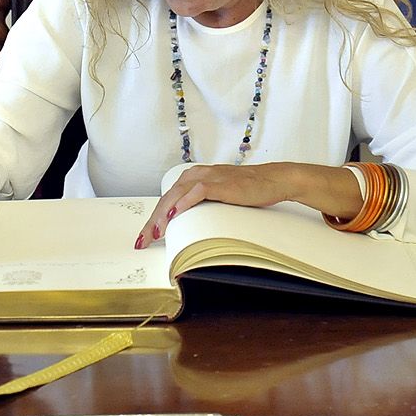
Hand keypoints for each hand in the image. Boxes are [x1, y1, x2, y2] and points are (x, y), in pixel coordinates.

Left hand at [135, 163, 309, 248]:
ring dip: (164, 214)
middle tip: (143, 240)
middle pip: (167, 198)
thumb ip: (201, 207)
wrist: (272, 180)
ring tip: (155, 232)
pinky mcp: (222, 184)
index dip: (154, 218)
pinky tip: (176, 214)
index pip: (167, 199)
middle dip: (153, 220)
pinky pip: (199, 192)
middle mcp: (197, 176)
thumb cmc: (247, 190)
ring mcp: (210, 178)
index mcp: (194, 178)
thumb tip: (186, 228)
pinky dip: (185, 202)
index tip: (145, 236)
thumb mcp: (218, 199)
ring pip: (178, 195)